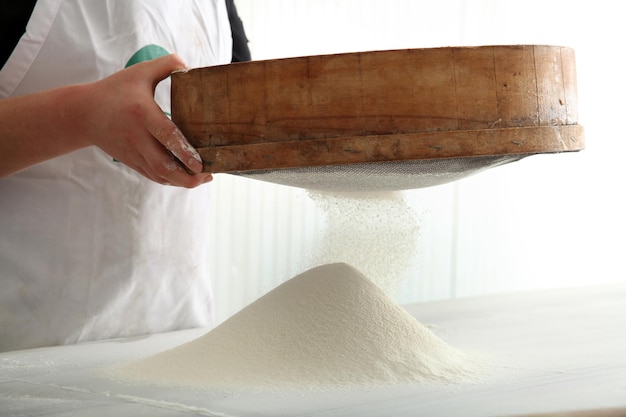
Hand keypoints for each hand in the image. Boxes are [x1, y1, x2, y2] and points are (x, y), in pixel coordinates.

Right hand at [82, 54, 211, 187]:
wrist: (83, 114)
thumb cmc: (115, 90)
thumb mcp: (139, 72)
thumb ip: (165, 65)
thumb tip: (189, 66)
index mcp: (142, 114)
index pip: (166, 136)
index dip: (185, 152)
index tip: (201, 163)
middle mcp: (138, 138)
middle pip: (163, 166)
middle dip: (188, 176)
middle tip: (208, 174)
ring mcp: (134, 153)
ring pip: (160, 176)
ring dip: (183, 181)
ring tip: (203, 177)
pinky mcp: (132, 162)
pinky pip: (154, 176)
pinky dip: (171, 180)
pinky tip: (187, 176)